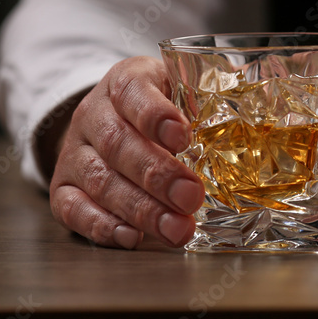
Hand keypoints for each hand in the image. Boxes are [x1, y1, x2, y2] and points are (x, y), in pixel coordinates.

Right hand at [47, 56, 203, 248]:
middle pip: (118, 144)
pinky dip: (101, 226)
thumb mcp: (182, 88)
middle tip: (191, 197)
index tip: (184, 137)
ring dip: (140, 209)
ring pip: (100, 181)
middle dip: (157, 175)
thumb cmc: (162, 104)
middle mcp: (93, 114)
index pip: (134, 91)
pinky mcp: (63, 187)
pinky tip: (133, 238)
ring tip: (177, 229)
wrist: (111, 116)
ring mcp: (74, 152)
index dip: (156, 116)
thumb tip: (254, 110)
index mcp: (125, 81)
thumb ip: (209, 98)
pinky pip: (72, 209)